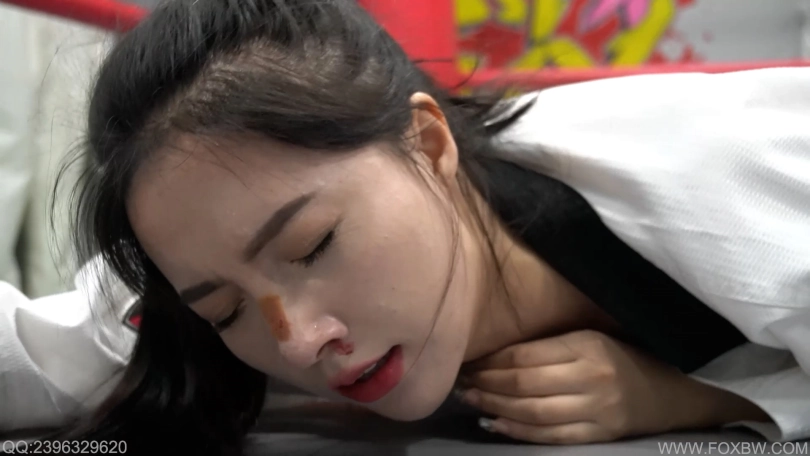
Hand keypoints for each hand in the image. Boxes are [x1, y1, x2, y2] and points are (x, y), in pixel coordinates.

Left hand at [459, 330, 768, 443]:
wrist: (674, 394)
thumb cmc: (626, 358)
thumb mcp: (593, 338)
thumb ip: (552, 344)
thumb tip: (498, 352)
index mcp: (587, 345)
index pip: (525, 354)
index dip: (491, 359)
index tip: (470, 357)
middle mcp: (590, 377)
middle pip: (523, 383)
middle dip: (486, 382)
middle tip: (462, 380)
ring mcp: (595, 410)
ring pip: (531, 411)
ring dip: (494, 405)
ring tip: (470, 399)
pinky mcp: (597, 436)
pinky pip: (548, 436)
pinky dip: (517, 431)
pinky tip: (494, 423)